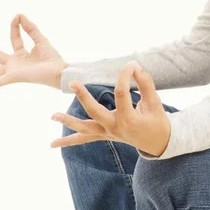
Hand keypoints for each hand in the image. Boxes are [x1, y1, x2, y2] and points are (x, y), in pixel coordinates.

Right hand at [0, 13, 68, 90]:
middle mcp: (14, 63)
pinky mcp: (14, 77)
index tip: (17, 16)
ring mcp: (12, 71)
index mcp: (21, 55)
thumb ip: (30, 28)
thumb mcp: (40, 39)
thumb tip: (19, 15)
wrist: (59, 71)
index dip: (15, 26)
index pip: (14, 38)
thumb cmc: (52, 59)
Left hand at [50, 61, 171, 157]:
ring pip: (84, 129)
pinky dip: (68, 141)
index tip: (131, 65)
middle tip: (73, 83)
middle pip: (95, 112)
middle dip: (83, 97)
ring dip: (68, 122)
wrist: (158, 142)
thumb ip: (145, 84)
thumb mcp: (155, 102)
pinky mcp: (104, 135)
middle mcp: (115, 128)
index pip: (122, 93)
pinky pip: (84, 139)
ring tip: (52, 115)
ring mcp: (107, 134)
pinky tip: (51, 145)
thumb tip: (135, 67)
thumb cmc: (157, 120)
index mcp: (129, 119)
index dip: (125, 75)